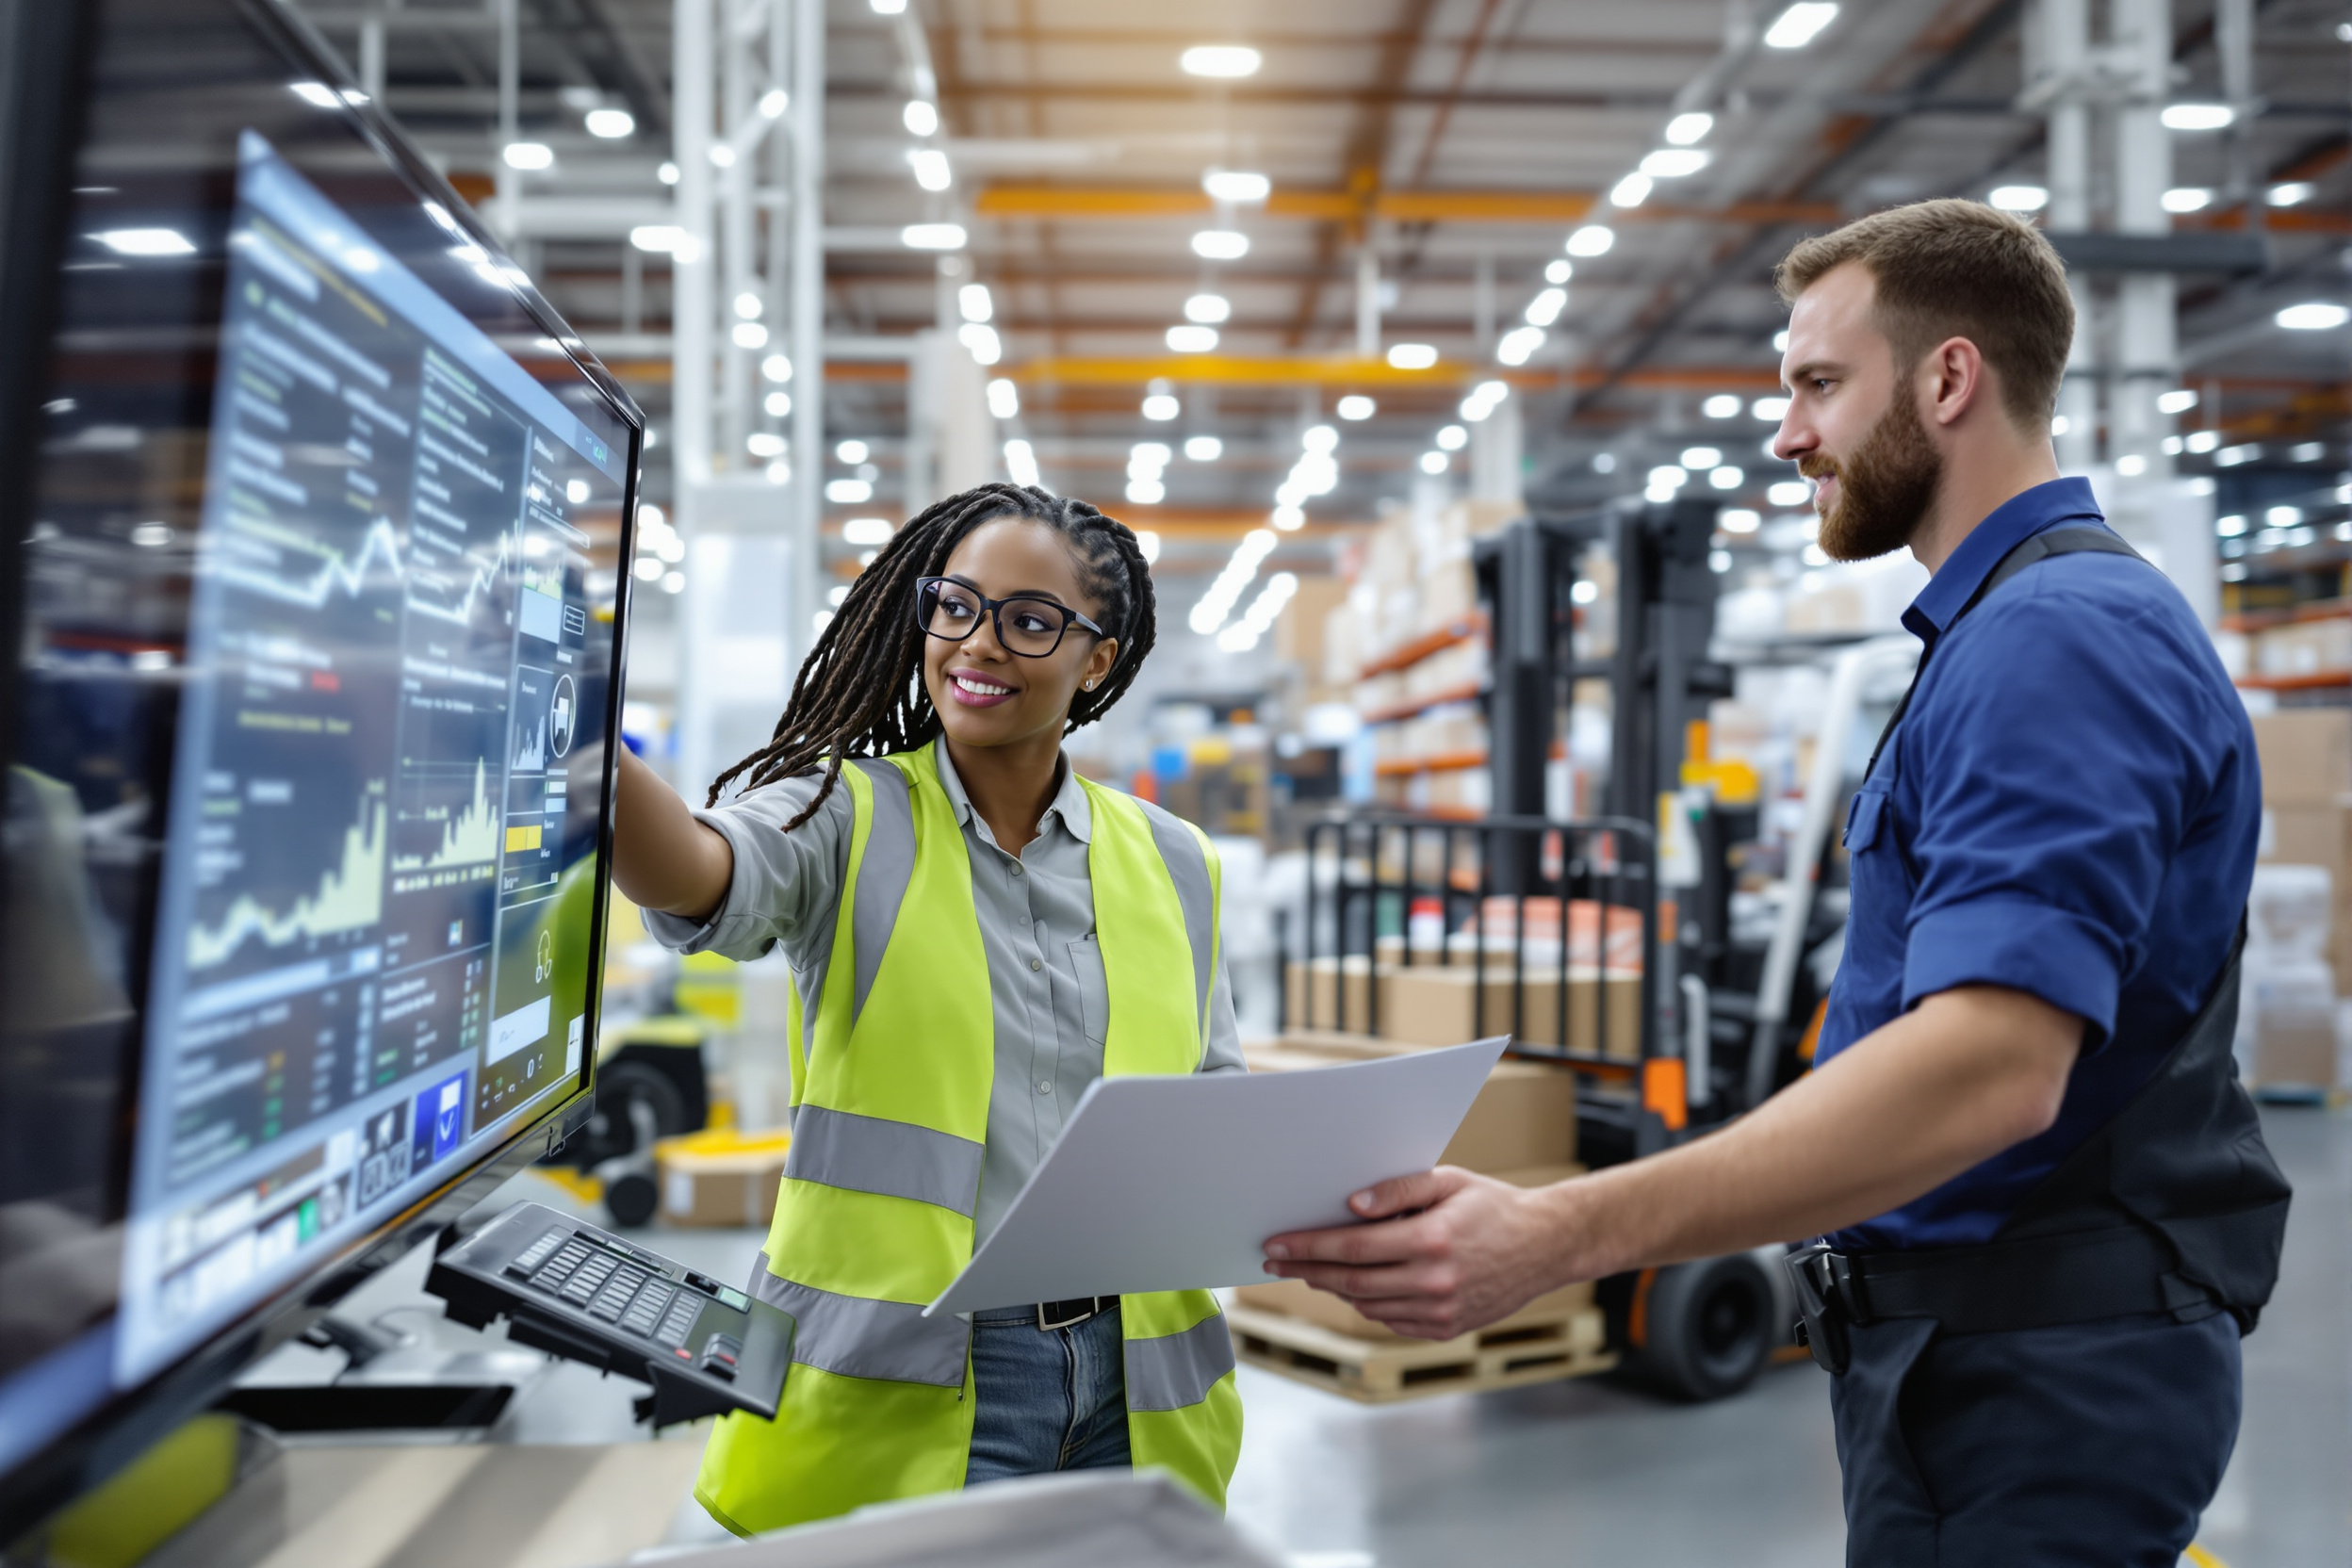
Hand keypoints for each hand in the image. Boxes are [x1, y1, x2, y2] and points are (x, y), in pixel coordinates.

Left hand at [1259, 1168, 1586, 1340]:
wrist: (1544, 1246)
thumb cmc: (1491, 1205)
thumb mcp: (1448, 1180)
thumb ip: (1397, 1190)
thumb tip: (1351, 1205)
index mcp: (1432, 1240)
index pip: (1352, 1246)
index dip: (1308, 1246)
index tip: (1277, 1243)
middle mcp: (1435, 1281)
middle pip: (1351, 1281)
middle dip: (1308, 1270)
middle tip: (1276, 1261)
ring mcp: (1441, 1311)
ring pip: (1367, 1305)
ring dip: (1333, 1288)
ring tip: (1311, 1271)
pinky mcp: (1447, 1328)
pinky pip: (1391, 1320)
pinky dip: (1366, 1304)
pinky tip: (1353, 1286)